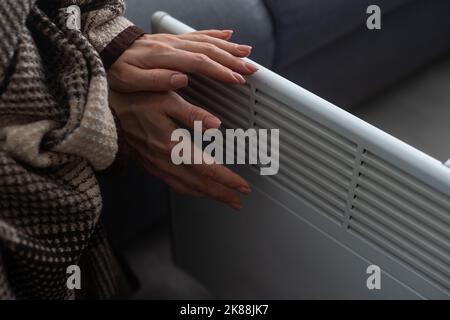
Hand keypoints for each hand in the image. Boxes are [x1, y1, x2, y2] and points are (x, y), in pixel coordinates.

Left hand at [108, 30, 257, 92]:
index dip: (220, 71)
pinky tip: (228, 35)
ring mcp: (174, 40)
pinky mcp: (173, 39)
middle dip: (232, 60)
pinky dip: (215, 34)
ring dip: (229, 47)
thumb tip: (182, 79)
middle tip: (250, 69)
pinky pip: (197, 34)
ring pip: (207, 41)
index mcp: (164, 56)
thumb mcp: (130, 80)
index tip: (236, 79)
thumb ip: (156, 80)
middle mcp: (172, 45)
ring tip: (247, 53)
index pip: (199, 62)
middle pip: (209, 50)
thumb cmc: (118, 69)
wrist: (106, 49)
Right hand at [109, 90, 251, 209]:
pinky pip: (174, 184)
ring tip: (224, 199)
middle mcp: (165, 161)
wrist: (104, 113)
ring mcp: (157, 166)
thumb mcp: (165, 99)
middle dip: (221, 193)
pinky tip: (196, 189)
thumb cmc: (134, 101)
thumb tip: (215, 125)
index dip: (227, 179)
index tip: (242, 186)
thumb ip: (192, 114)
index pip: (206, 168)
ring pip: (187, 187)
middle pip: (199, 184)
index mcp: (172, 145)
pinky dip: (190, 191)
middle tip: (238, 200)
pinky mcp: (151, 166)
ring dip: (207, 195)